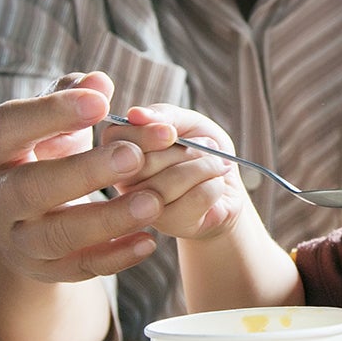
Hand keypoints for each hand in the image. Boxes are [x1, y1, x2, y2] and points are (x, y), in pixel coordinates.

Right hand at [0, 72, 174, 281]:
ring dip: (108, 220)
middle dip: (85, 173)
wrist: (13, 214)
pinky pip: (78, 268)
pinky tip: (148, 240)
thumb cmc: (37, 149)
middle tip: (133, 155)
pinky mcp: (42, 269)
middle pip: (32, 189)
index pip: (10, 127)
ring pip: (58, 235)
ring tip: (153, 201)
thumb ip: (71, 94)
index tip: (102, 101)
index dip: (53, 112)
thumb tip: (99, 82)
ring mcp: (16, 238)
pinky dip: (115, 258)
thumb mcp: (44, 119)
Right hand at [106, 103, 249, 241]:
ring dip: (206, 166)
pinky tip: (215, 185)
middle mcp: (123, 182)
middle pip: (145, 163)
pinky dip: (214, 185)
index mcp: (120, 150)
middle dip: (187, 150)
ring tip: (217, 164)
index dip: (146, 135)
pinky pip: (195, 198)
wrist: (227, 185)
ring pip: (170, 182)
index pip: (115, 140)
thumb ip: (164, 115)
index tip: (172, 133)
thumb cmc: (202, 149)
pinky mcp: (170, 226)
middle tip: (208, 146)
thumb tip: (136, 114)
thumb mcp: (188, 123)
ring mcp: (144, 209)